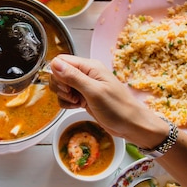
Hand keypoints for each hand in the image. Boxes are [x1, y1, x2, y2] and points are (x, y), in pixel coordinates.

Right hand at [49, 54, 166, 147]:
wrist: (131, 125)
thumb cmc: (118, 108)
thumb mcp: (94, 91)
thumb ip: (73, 77)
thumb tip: (54, 63)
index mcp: (90, 67)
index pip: (62, 60)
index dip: (58, 73)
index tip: (66, 87)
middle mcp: (86, 74)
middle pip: (59, 73)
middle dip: (60, 86)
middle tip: (72, 95)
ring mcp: (84, 86)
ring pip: (62, 86)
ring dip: (64, 96)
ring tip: (77, 102)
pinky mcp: (84, 97)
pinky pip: (67, 97)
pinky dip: (68, 103)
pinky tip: (78, 107)